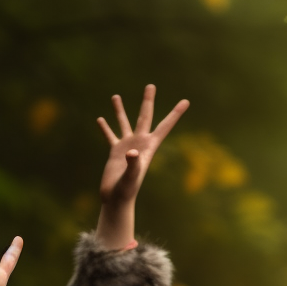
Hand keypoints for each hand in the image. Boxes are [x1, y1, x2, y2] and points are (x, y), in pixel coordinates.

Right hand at [95, 83, 188, 248]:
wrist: (117, 200)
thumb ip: (133, 164)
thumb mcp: (130, 177)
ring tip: (115, 95)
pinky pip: (110, 136)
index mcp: (148, 148)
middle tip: (151, 85)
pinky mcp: (115, 152)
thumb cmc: (126, 191)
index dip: (175, 114)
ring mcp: (127, 147)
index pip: (164, 127)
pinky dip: (105, 128)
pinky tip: (100, 119)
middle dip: (148, 101)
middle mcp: (139, 144)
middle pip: (145, 118)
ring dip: (120, 110)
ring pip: (125, 123)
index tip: (186, 101)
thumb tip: (131, 152)